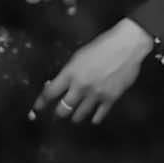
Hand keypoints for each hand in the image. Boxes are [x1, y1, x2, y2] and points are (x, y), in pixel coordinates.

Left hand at [30, 19, 153, 125]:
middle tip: (60, 112)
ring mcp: (95, 94)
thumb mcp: (81, 55)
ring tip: (76, 115)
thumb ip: (70, 71)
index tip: (36, 109)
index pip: (50, 93)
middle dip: (60, 112)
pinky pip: (98, 116)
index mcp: (71, 72)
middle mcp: (80, 86)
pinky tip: (94, 117)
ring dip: (76, 116)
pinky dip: (95, 118)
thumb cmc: (104, 45)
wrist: (128, 45)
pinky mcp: (109, 99)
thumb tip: (58, 85)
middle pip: (62, 110)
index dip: (41, 102)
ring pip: (78, 116)